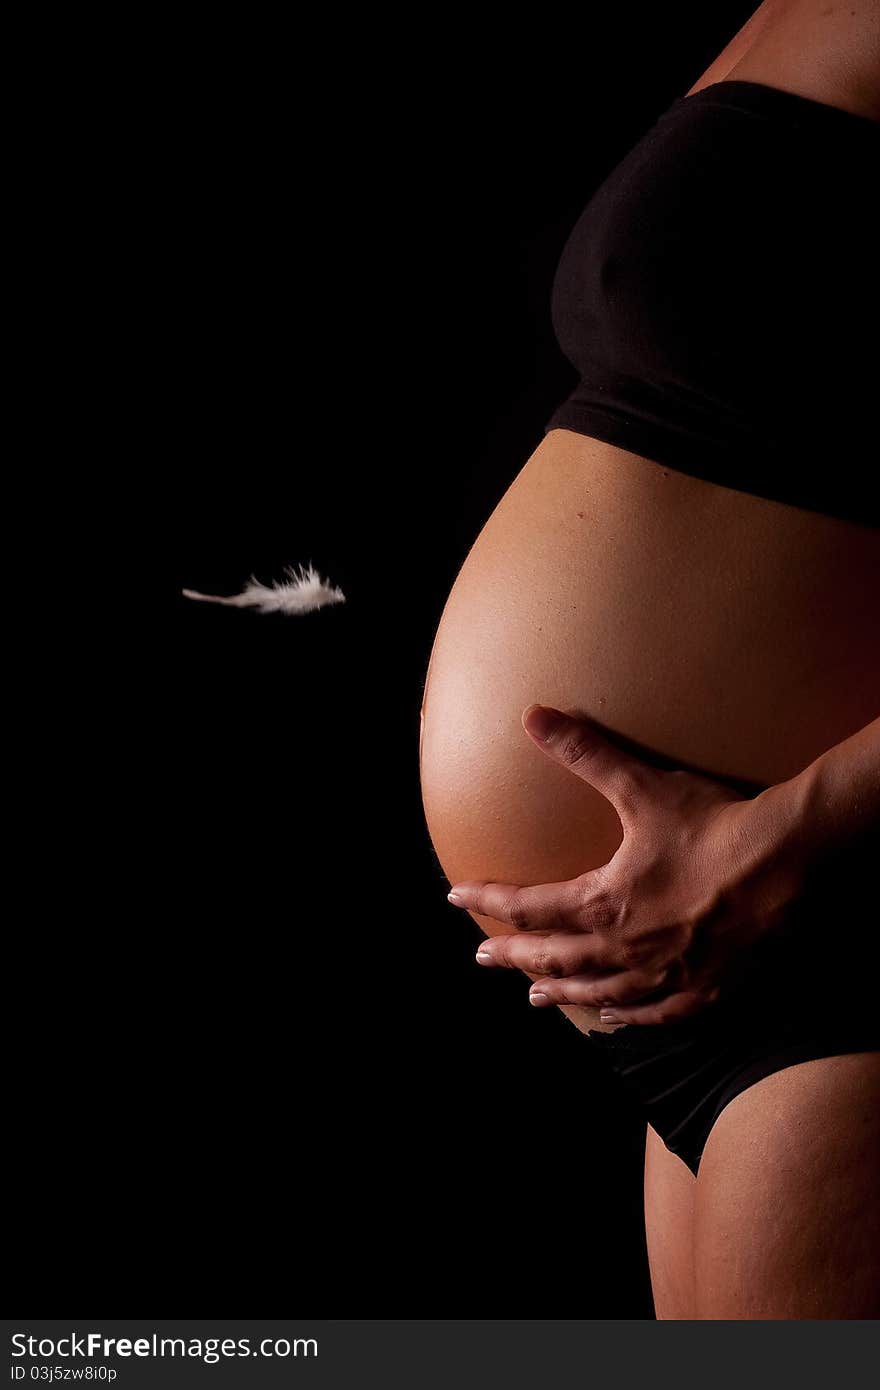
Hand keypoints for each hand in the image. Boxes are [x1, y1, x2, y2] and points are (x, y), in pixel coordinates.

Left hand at [447, 704, 806, 1023]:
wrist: (783, 864)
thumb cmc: (711, 825)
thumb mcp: (642, 785)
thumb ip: (585, 753)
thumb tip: (535, 716)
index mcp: (603, 902)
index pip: (529, 905)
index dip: (489, 900)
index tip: (457, 897)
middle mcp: (624, 948)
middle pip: (554, 957)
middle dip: (513, 954)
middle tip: (482, 956)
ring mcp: (664, 976)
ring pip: (598, 990)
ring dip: (560, 991)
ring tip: (533, 996)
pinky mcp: (703, 990)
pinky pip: (655, 1012)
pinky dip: (627, 1014)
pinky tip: (613, 1015)